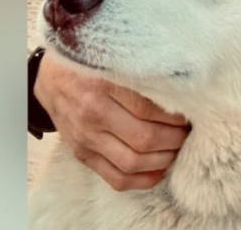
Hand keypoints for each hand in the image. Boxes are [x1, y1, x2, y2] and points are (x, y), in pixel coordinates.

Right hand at [34, 52, 188, 190]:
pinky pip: (116, 179)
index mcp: (103, 84)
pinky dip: (143, 180)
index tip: (188, 113)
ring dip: (163, 160)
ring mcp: (86, 138)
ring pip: (133, 162)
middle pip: (145, 138)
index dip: (175, 116)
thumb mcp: (114, 59)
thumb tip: (183, 85)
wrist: (51, 80)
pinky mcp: (83, 155)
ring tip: (176, 148)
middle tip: (187, 132)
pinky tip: (158, 169)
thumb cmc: (91, 65)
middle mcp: (92, 113)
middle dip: (175, 140)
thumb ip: (142, 71)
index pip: (149, 109)